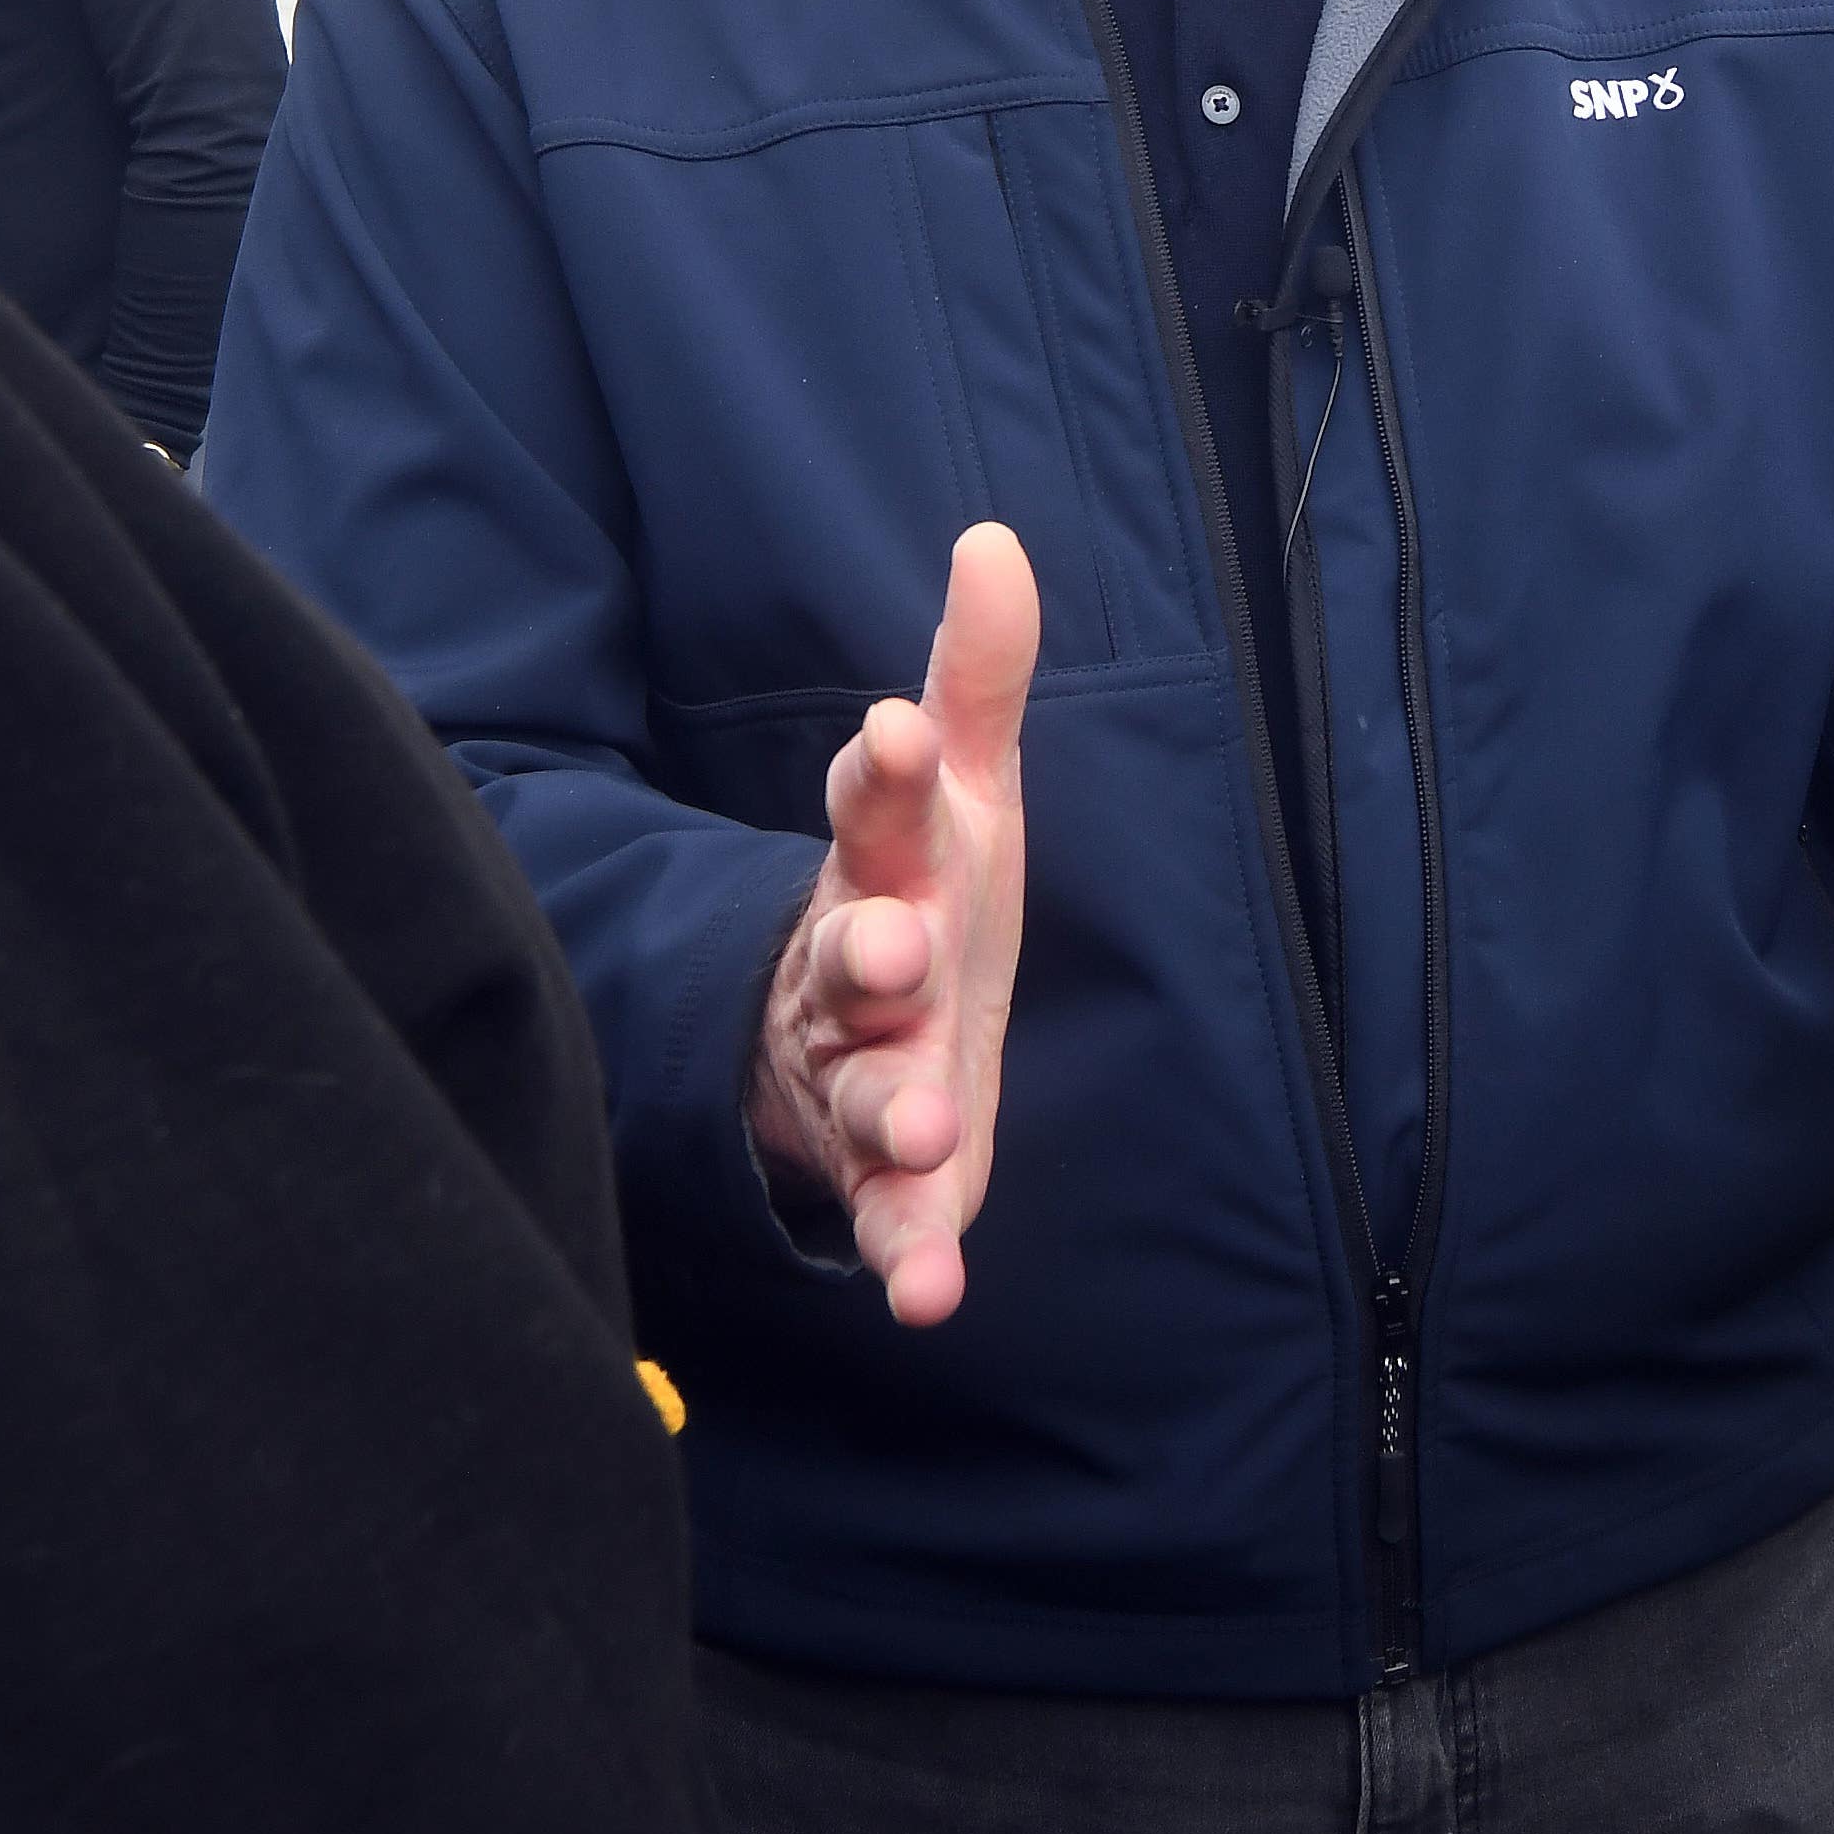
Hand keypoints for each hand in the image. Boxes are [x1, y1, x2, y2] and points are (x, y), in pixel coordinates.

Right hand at [744, 528, 1039, 1327]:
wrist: (838, 1029)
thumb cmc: (917, 888)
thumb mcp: (958, 784)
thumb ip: (975, 678)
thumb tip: (995, 537)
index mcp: (879, 864)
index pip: (867, 810)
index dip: (874, 774)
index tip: (886, 729)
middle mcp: (852, 969)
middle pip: (851, 953)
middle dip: (868, 951)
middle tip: (894, 944)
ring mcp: (857, 1073)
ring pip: (863, 1087)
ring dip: (891, 1101)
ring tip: (927, 1118)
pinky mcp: (883, 1174)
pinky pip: (888, 1215)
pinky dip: (906, 1253)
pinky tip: (930, 1296)